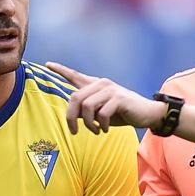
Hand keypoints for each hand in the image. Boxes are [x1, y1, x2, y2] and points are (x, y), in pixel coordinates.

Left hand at [44, 62, 166, 133]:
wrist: (146, 114)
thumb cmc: (122, 113)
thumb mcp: (101, 112)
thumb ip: (87, 111)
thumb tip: (73, 116)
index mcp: (95, 85)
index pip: (75, 76)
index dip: (61, 70)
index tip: (48, 64)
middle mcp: (101, 84)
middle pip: (75, 98)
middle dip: (71, 117)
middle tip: (74, 131)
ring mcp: (110, 90)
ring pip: (86, 106)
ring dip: (88, 123)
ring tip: (95, 130)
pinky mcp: (119, 98)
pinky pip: (101, 114)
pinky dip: (101, 125)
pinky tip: (104, 130)